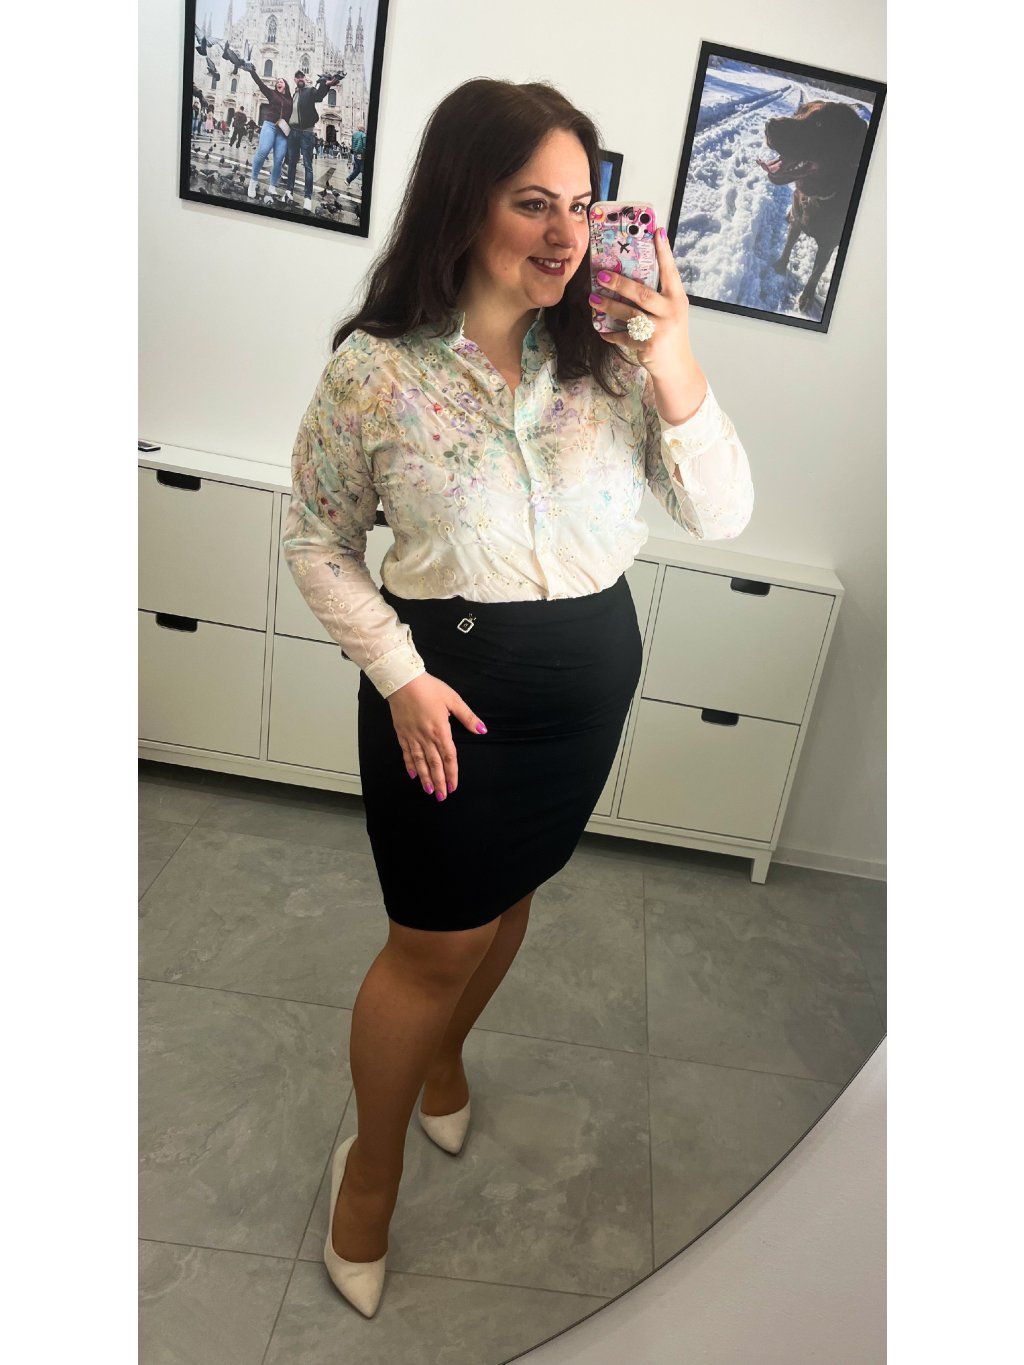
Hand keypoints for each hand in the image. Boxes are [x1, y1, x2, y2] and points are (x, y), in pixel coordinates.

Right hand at [387, 673, 486, 800]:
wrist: (403, 681)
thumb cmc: (430, 688)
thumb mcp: (453, 700)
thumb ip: (467, 717)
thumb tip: (482, 730)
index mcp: (440, 730)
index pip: (449, 757)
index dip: (452, 773)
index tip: (454, 786)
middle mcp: (426, 737)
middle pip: (434, 764)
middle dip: (439, 782)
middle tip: (442, 797)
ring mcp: (412, 736)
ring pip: (420, 762)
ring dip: (425, 778)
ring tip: (429, 791)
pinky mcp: (402, 733)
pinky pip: (406, 753)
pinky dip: (410, 765)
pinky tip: (413, 775)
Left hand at [589, 227, 691, 381]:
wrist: (676, 367)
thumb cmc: (670, 334)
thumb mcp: (671, 311)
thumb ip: (659, 295)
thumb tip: (632, 275)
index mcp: (677, 299)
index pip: (670, 271)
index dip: (664, 251)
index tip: (656, 231)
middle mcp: (670, 312)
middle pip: (641, 293)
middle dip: (619, 283)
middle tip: (600, 275)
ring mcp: (659, 330)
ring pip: (628, 314)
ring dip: (608, 306)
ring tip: (593, 299)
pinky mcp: (648, 346)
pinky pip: (624, 336)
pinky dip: (611, 333)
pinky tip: (601, 330)